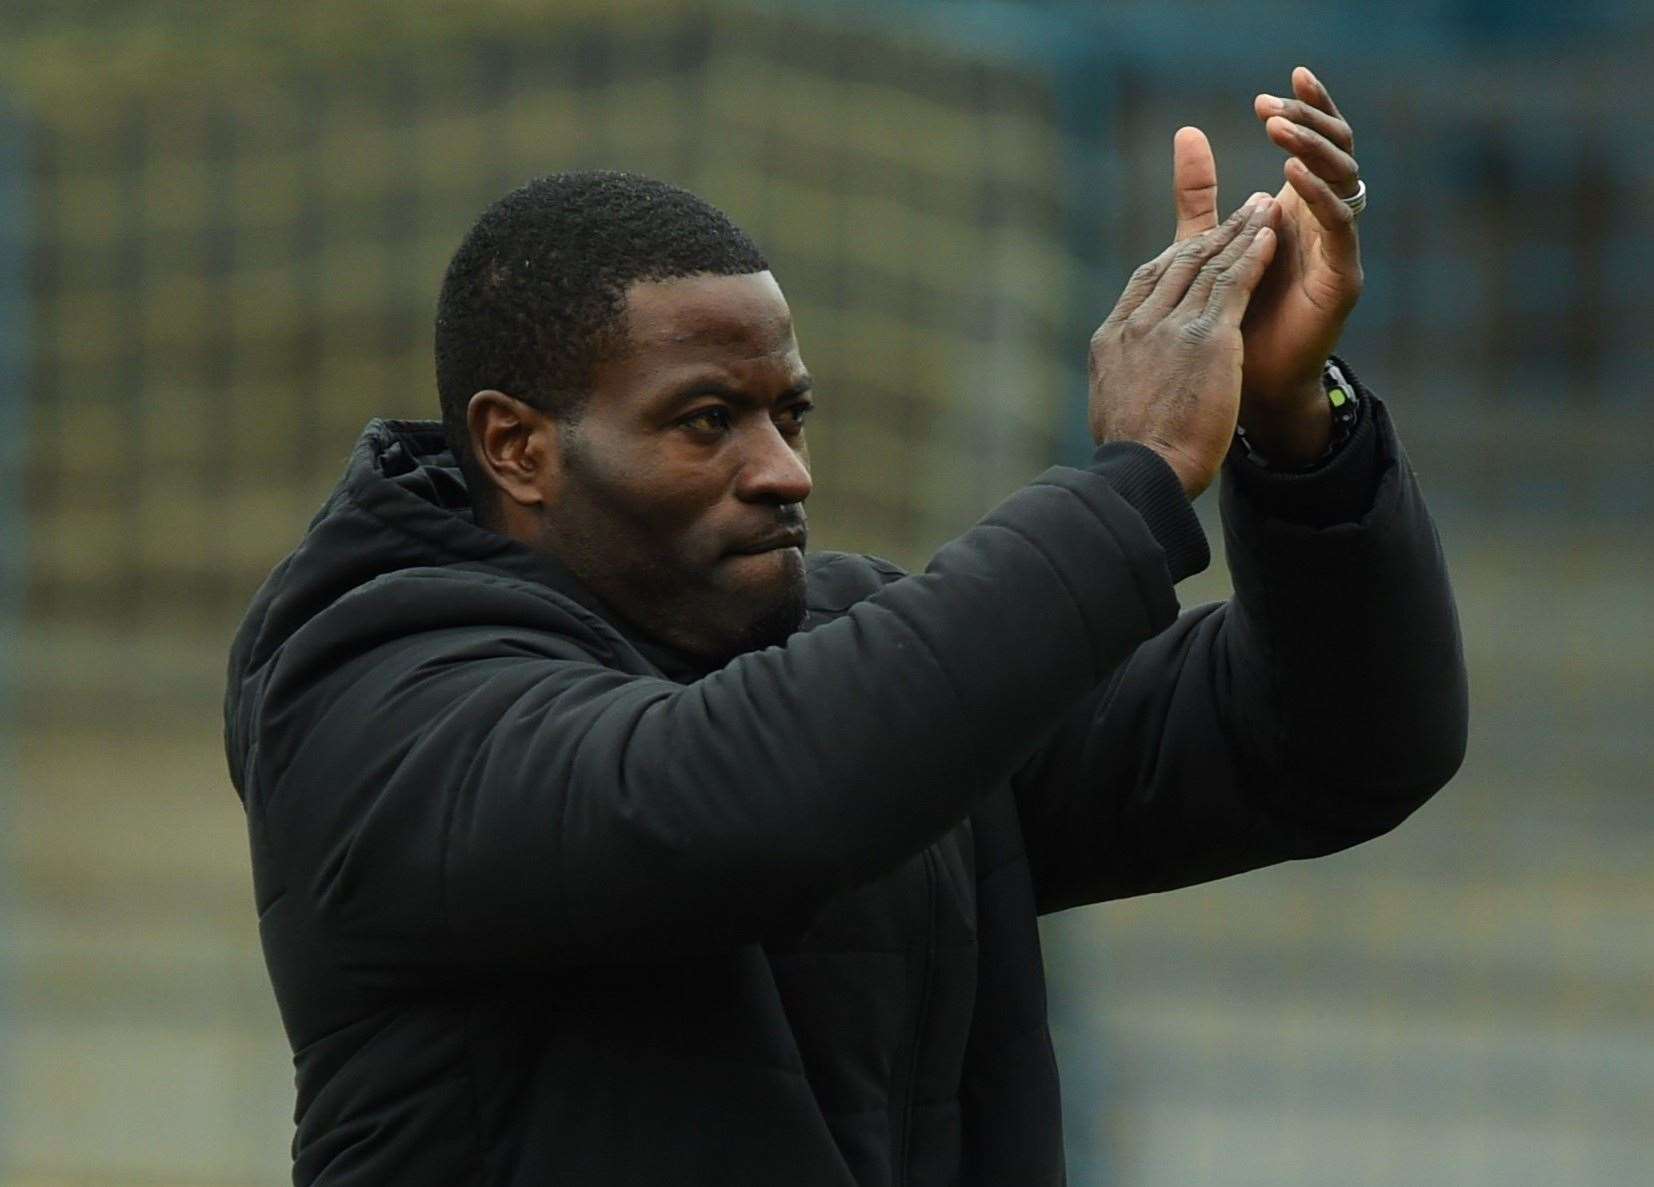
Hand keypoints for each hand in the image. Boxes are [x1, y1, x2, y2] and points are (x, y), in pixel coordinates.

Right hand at [1089, 198, 1281, 498]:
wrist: (1143, 470)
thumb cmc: (1132, 456)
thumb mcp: (1114, 407)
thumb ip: (1124, 381)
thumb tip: (1126, 386)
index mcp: (1113, 339)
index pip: (1146, 282)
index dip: (1176, 258)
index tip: (1199, 242)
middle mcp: (1139, 323)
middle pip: (1178, 264)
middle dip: (1214, 233)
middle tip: (1243, 209)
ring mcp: (1170, 327)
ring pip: (1209, 266)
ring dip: (1241, 232)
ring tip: (1264, 208)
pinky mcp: (1207, 338)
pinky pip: (1233, 284)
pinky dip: (1253, 255)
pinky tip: (1271, 236)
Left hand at [1172, 67, 1363, 462]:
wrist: (1246, 388)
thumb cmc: (1231, 318)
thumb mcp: (1208, 243)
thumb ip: (1200, 193)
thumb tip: (1186, 131)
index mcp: (1299, 209)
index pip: (1315, 143)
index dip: (1304, 111)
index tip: (1268, 91)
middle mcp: (1325, 222)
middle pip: (1338, 151)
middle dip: (1309, 122)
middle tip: (1275, 105)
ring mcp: (1338, 249)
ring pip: (1345, 181)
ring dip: (1313, 151)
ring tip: (1280, 129)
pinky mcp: (1341, 279)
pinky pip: (1340, 228)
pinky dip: (1319, 199)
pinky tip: (1290, 181)